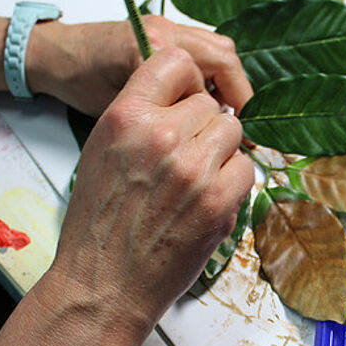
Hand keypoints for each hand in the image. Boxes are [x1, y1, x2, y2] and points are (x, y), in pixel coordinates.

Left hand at [26, 15, 252, 116]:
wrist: (51, 54)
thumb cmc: (77, 84)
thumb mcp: (118, 111)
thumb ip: (163, 119)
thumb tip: (204, 141)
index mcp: (152, 49)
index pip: (215, 70)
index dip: (234, 104)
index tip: (237, 133)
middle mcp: (163, 30)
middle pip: (223, 53)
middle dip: (238, 91)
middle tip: (239, 125)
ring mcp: (163, 24)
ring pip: (216, 46)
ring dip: (225, 80)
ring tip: (221, 113)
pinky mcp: (159, 28)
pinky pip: (200, 46)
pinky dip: (209, 71)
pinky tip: (202, 98)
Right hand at [39, 48, 253, 345]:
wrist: (103, 283)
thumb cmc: (98, 221)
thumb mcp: (102, 149)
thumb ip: (140, 115)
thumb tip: (184, 98)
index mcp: (126, 117)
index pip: (175, 62)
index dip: (186, 82)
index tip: (185, 101)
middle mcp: (161, 136)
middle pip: (209, 104)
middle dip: (202, 126)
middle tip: (185, 155)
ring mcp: (194, 170)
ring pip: (233, 131)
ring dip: (220, 151)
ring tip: (196, 177)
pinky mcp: (220, 202)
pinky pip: (247, 167)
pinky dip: (233, 179)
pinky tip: (209, 196)